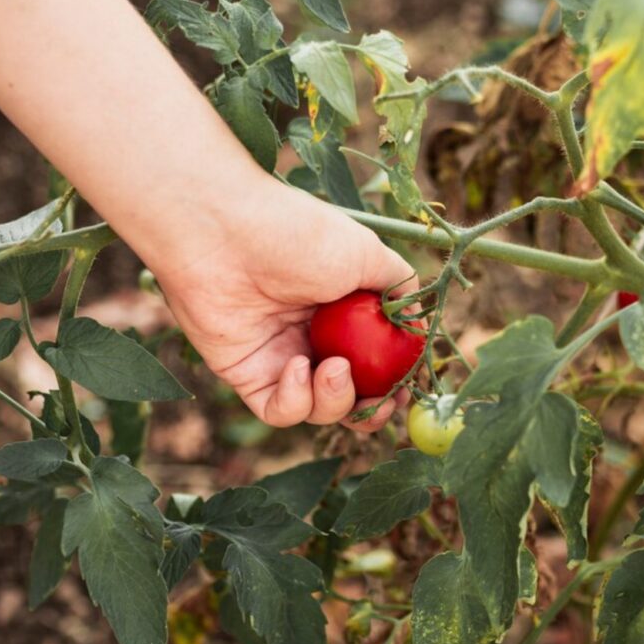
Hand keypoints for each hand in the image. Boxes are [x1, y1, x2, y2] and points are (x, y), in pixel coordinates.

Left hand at [145, 174, 416, 429]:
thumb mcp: (367, 253)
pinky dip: (297, 400)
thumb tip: (418, 324)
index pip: (377, 362)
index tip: (407, 387)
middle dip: (372, 409)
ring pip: (319, 409)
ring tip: (334, 368)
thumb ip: (399, 289)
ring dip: (337, 400)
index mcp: (344, 310)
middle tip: (382, 403)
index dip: (395, 382)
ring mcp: (280, 357)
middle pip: (351, 396)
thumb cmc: (297, 234)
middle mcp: (314, 337)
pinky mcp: (247, 374)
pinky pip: (280, 411)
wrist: (225, 232)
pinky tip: (298, 369)